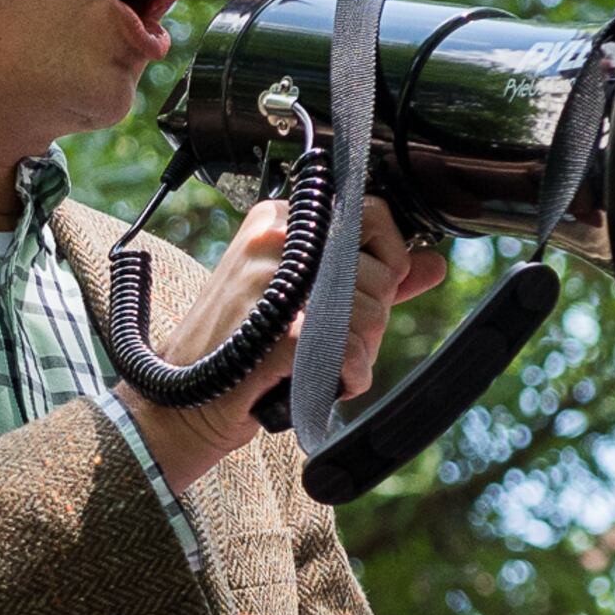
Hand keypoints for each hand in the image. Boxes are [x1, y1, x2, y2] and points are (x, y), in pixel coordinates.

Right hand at [119, 197, 449, 489]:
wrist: (180, 399)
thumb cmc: (238, 348)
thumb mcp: (302, 297)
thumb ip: (367, 276)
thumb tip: (433, 263)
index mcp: (278, 220)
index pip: (371, 215)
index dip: (386, 260)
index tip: (362, 290)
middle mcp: (276, 239)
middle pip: (379, 271)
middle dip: (371, 317)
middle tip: (331, 338)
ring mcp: (275, 280)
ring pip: (370, 310)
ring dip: (358, 350)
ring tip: (320, 360)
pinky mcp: (280, 327)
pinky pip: (350, 349)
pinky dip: (347, 375)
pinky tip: (324, 380)